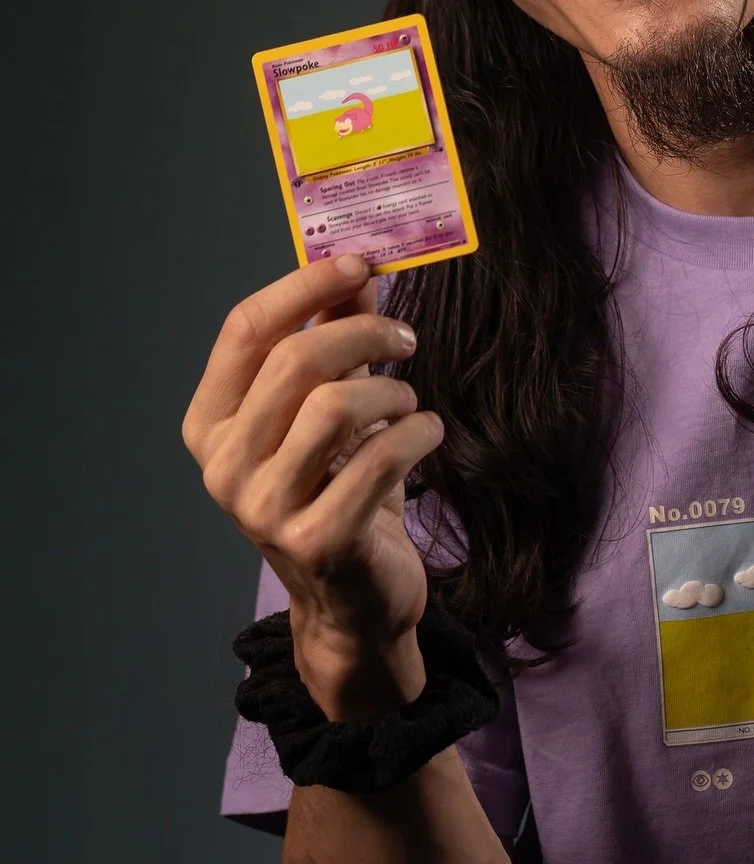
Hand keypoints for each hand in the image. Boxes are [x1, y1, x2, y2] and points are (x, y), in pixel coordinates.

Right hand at [182, 254, 443, 715]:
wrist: (354, 602)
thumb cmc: (339, 490)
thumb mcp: (329, 409)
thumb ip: (334, 338)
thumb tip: (356, 269)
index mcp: (212, 423)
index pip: (245, 329)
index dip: (306, 286)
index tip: (360, 263)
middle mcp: (224, 466)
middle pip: (295, 360)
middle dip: (365, 333)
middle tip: (406, 338)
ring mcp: (264, 509)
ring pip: (336, 405)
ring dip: (393, 391)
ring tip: (409, 405)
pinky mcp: (317, 542)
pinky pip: (379, 459)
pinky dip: (418, 434)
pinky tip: (428, 435)